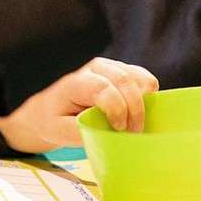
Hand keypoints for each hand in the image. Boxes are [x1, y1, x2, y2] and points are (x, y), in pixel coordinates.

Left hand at [0, 58, 159, 152]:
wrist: (51, 107)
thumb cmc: (55, 120)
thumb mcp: (58, 131)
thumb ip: (81, 131)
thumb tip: (107, 134)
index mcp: (76, 82)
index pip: (102, 88)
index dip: (117, 108)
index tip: (119, 129)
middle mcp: (95, 68)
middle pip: (125, 81)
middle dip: (135, 110)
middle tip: (133, 133)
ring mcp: (112, 66)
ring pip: (140, 78)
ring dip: (144, 104)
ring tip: (134, 125)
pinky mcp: (124, 71)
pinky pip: (146, 80)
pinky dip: (148, 98)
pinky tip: (136, 114)